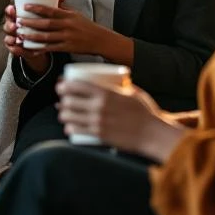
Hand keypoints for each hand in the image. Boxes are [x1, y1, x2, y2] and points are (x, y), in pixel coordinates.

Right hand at [2, 5, 48, 74]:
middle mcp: (12, 27)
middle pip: (7, 25)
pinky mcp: (16, 49)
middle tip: (15, 26)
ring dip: (11, 38)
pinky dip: (15, 50)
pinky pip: (14, 50)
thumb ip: (49, 7)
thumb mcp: (43, 16)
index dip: (9, 10)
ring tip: (14, 40)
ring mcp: (13, 38)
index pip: (10, 12)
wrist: (35, 42)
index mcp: (16, 17)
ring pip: (8, 38)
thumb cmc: (40, 25)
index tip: (12, 8)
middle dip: (10, 25)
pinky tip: (16, 49)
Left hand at [15, 3, 114, 56]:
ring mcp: (67, 37)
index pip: (51, 10)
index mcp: (68, 16)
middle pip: (46, 24)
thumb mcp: (76, 14)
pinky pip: (52, 48)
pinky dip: (41, 49)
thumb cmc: (87, 26)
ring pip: (47, 37)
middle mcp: (67, 26)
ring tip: (21, 35)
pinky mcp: (68, 48)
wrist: (101, 40)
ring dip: (32, 36)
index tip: (25, 6)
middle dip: (30, 23)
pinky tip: (32, 49)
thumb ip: (63, 9)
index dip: (37, 8)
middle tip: (18, 21)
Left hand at [56, 78, 184, 161]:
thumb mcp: (133, 92)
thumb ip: (122, 85)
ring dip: (63, 114)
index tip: (61, 84)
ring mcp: (97, 121)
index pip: (76, 85)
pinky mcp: (99, 135)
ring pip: (69, 116)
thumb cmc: (146, 112)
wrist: (153, 134)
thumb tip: (117, 79)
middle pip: (69, 100)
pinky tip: (69, 127)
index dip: (64, 84)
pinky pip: (77, 131)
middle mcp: (98, 106)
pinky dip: (69, 128)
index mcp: (105, 93)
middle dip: (62, 99)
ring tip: (64, 113)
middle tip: (62, 99)